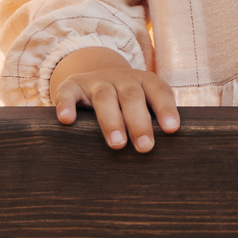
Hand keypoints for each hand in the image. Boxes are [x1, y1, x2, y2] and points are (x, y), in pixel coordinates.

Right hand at [51, 46, 178, 151]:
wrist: (93, 79)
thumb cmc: (126, 105)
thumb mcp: (142, 106)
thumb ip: (152, 123)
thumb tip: (168, 158)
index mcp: (144, 82)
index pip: (158, 91)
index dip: (165, 108)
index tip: (171, 129)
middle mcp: (122, 79)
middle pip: (132, 96)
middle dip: (139, 122)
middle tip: (145, 147)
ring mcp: (96, 81)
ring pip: (104, 96)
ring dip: (111, 120)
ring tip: (117, 144)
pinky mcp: (72, 86)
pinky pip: (67, 93)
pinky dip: (66, 105)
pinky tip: (67, 120)